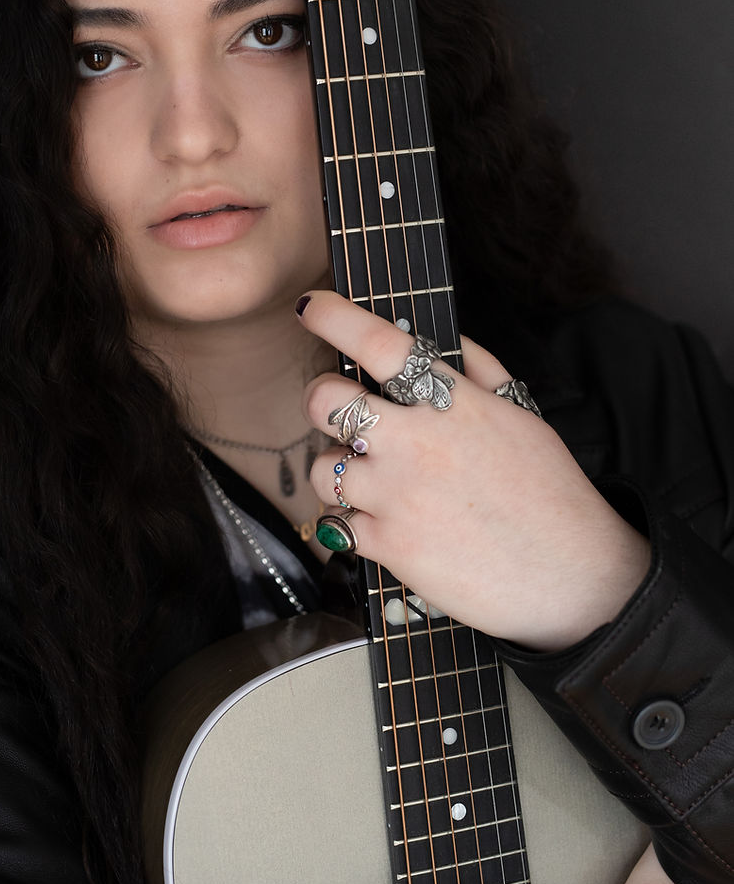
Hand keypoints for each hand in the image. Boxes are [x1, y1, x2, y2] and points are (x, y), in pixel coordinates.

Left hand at [297, 291, 649, 649]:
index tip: (311, 307)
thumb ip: (481, 370)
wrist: (572, 577)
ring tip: (373, 481)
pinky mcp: (388, 545)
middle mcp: (416, 442)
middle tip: (339, 412)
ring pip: (320, 466)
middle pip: (323, 400)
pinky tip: (386, 522)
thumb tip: (445, 338)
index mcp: (454, 402)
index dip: (334, 317)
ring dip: (338, 470)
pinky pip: (337, 523)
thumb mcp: (525, 415)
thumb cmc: (551, 493)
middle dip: (321, 400)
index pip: (379, 343)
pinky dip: (353, 522)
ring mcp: (396, 495)